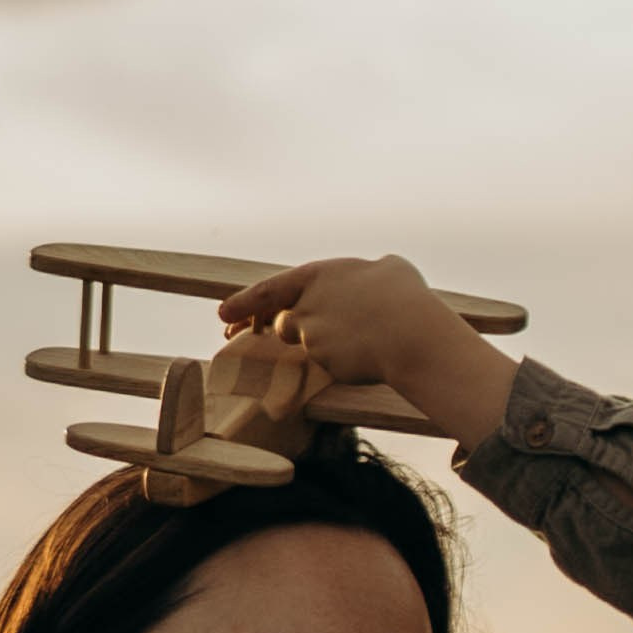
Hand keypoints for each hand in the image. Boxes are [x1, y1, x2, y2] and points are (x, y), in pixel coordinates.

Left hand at [218, 254, 517, 446]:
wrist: (411, 333)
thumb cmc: (407, 298)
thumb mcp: (390, 269)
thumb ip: (371, 273)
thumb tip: (378, 272)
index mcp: (319, 274)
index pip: (272, 289)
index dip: (244, 301)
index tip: (221, 313)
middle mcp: (307, 304)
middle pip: (280, 320)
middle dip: (253, 327)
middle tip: (231, 332)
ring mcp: (312, 335)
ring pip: (304, 343)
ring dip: (318, 343)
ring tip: (353, 339)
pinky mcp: (322, 362)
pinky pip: (326, 363)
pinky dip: (341, 361)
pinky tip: (364, 357)